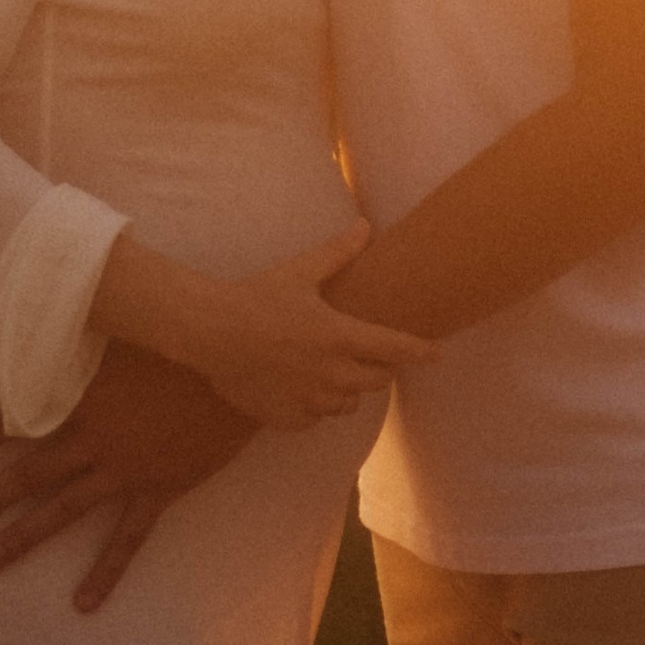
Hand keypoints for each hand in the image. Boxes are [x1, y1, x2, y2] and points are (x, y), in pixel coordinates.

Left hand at [0, 343, 255, 606]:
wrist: (239, 364)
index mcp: (80, 397)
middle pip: (27, 475)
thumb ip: (81, 322)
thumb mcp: (124, 324)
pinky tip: (83, 604)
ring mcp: (125, 469)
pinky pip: (127, 539)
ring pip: (63, 510)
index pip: (14, 418)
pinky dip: (105, 572)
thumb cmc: (181, 337)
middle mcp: (94, 439)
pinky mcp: (159, 489)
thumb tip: (42, 300)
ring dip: (22, 537)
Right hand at [185, 233, 432, 427]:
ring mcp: (311, 399)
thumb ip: (338, 253)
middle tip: (372, 357)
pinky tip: (301, 389)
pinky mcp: (289, 416)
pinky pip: (316, 419)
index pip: (396, 348)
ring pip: (349, 404)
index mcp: (340, 336)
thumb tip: (365, 225)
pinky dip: (315, 406)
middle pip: (378, 381)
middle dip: (380, 368)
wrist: (209, 333)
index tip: (435, 353)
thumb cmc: (256, 297)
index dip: (420, 351)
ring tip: (332, 372)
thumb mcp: (300, 271)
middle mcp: (332, 373)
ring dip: (348, 390)